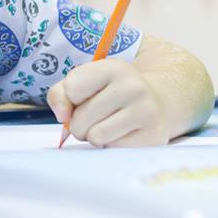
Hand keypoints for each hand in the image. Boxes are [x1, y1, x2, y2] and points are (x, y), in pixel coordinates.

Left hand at [47, 59, 169, 146]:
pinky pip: (112, 149)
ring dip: (94, 136)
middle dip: (79, 124)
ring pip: (95, 136)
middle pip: (80, 118)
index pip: (72, 88)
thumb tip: (63, 116)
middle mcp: (133, 86)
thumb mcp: (84, 83)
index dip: (71, 97)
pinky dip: (111, 145)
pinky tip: (123, 133)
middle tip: (95, 117)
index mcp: (113, 68)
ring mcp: (146, 111)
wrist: (157, 104)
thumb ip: (60, 95)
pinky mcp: (153, 136)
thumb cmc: (109, 94)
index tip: (84, 95)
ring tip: (106, 125)